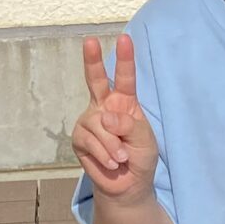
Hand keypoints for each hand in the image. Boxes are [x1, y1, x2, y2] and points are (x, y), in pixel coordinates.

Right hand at [73, 33, 156, 199]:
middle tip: (90, 41)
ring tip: (121, 157)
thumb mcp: (145, 139)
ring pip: (98, 125)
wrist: (127, 185)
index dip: (125, 58)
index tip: (124, 38)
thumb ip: (129, 125)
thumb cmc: (139, 158)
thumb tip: (104, 117)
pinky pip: (90, 141)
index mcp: (124, 103)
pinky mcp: (79, 139)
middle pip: (95, 80)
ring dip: (113, 145)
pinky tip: (112, 162)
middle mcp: (104, 107)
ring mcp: (89, 122)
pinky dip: (104, 154)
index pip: (125, 78)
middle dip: (92, 60)